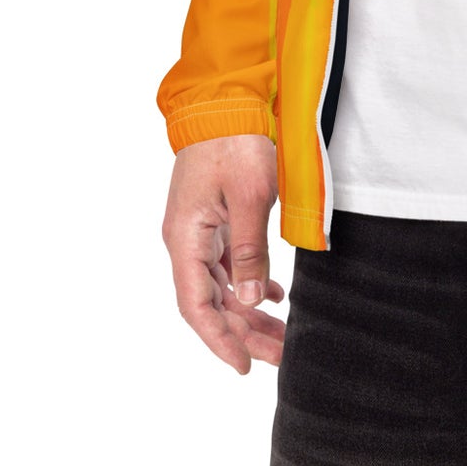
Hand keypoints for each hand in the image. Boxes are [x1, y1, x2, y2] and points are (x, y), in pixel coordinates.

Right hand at [162, 134, 286, 373]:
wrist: (225, 99)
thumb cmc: (235, 141)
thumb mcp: (248, 196)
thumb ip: (249, 250)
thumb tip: (249, 302)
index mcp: (185, 238)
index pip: (197, 306)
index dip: (219, 340)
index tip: (244, 366)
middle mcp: (186, 239)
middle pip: (212, 302)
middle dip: (243, 332)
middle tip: (279, 356)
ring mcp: (199, 229)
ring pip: (222, 285)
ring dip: (249, 311)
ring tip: (281, 335)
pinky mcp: (214, 218)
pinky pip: (228, 263)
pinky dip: (249, 283)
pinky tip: (273, 296)